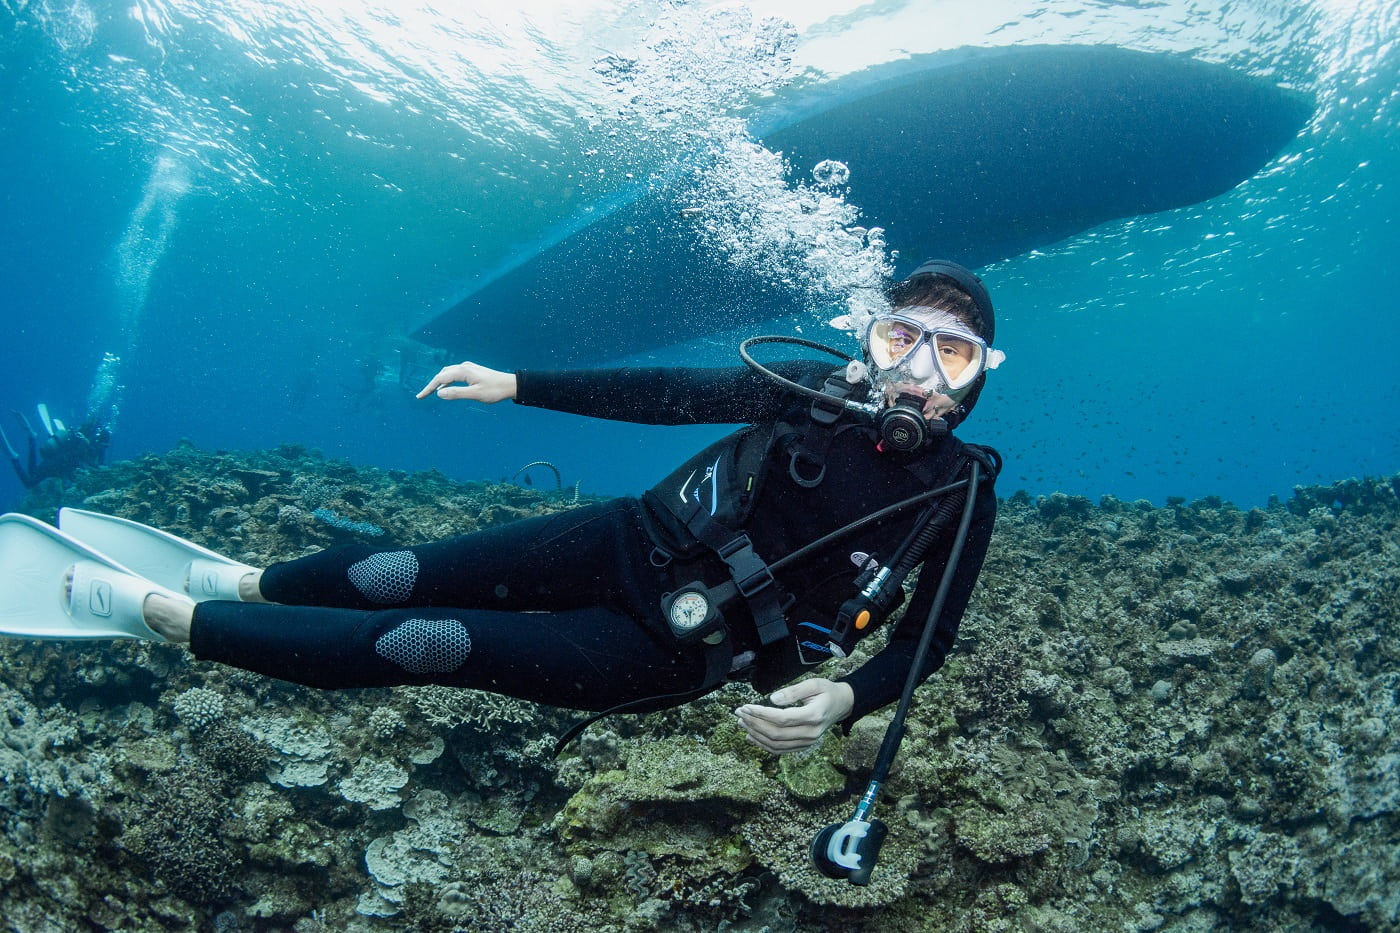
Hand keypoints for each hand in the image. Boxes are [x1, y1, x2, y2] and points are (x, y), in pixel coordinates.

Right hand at [417, 361, 516, 402]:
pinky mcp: (472, 371)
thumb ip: (456, 394)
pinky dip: (447, 380)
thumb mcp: (475, 394)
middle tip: (422, 395)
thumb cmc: (494, 390)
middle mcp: (464, 367)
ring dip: (439, 382)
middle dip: (431, 384)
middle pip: (442, 374)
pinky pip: (454, 374)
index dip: (428, 388)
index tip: (420, 397)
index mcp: (463, 371)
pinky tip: (446, 388)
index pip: (440, 379)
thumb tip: (439, 393)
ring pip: (448, 373)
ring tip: (431, 392)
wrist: (510, 384)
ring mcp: (468, 368)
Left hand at [735, 678, 853, 753]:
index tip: (746, 706)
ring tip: (742, 723)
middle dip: (754, 723)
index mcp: (813, 716)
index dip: (761, 714)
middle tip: (739, 713)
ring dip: (756, 735)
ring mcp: (807, 742)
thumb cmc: (827, 692)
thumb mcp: (813, 684)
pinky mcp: (803, 745)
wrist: (841, 705)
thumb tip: (772, 699)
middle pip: (776, 734)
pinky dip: (763, 745)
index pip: (781, 719)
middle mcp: (810, 733)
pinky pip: (780, 750)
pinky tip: (751, 736)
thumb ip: (793, 691)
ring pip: (776, 745)